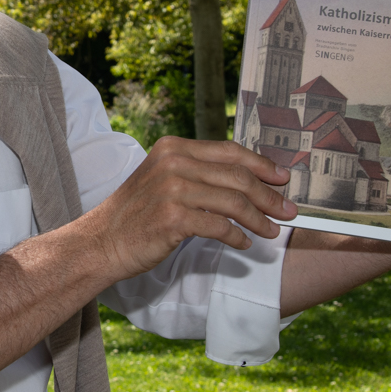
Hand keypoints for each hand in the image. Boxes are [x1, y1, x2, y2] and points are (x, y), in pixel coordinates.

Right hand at [78, 137, 296, 283]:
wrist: (101, 242)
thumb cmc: (136, 214)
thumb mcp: (163, 179)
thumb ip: (197, 172)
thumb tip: (246, 179)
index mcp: (173, 147)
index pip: (229, 151)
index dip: (262, 165)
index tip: (283, 178)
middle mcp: (173, 162)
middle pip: (237, 176)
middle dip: (269, 195)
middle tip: (288, 211)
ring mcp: (172, 190)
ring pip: (234, 202)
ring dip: (260, 219)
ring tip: (273, 231)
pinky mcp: (173, 218)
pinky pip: (220, 227)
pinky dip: (238, 237)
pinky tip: (245, 244)